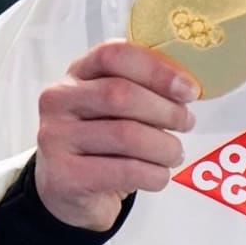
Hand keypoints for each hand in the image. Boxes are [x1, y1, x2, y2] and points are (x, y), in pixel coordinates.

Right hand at [35, 40, 198, 230]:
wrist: (63, 190)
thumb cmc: (100, 140)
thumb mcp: (113, 106)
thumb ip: (142, 88)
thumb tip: (186, 88)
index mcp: (78, 73)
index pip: (114, 55)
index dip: (157, 69)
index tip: (188, 89)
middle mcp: (59, 100)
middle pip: (121, 94)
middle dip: (166, 110)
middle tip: (187, 123)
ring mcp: (56, 138)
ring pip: (126, 135)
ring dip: (164, 147)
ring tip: (174, 154)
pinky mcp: (65, 177)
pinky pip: (125, 171)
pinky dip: (154, 174)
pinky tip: (159, 175)